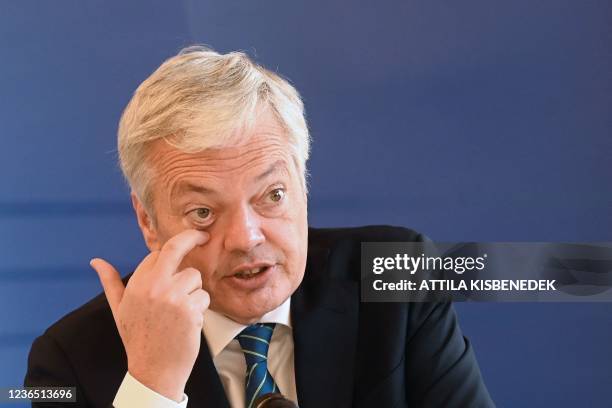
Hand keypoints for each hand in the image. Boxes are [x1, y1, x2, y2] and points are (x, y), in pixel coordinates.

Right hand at [90, 229, 209, 401]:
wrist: (154, 369)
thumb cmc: (139, 338)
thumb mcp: (120, 309)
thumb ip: (111, 283)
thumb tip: (96, 262)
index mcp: (137, 284)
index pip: (157, 254)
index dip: (169, 257)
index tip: (180, 250)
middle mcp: (154, 286)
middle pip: (176, 248)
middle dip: (192, 237)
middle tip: (203, 236)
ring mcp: (173, 296)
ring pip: (195, 277)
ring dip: (194, 292)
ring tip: (180, 312)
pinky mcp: (190, 309)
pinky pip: (204, 296)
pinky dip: (201, 308)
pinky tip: (187, 322)